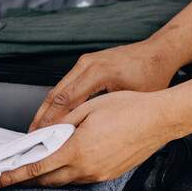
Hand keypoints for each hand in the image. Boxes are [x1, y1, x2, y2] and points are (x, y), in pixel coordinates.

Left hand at [0, 89, 181, 188]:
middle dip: (26, 180)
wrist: (160, 120)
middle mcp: (86, 168)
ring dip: (48, 176)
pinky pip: (81, 178)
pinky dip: (67, 173)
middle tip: (9, 177)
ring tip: (36, 168)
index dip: (14, 175)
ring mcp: (99, 174)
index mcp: (77, 150)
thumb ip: (62, 124)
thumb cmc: (129, 108)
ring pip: (64, 181)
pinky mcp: (109, 175)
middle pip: (47, 181)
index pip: (36, 168)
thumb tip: (44, 134)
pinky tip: (65, 162)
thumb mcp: (88, 109)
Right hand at [28, 39, 181, 129]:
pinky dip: (57, 101)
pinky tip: (53, 116)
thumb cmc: (152, 75)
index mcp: (98, 72)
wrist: (159, 52)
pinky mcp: (87, 63)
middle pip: (55, 93)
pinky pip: (67, 84)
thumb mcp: (132, 100)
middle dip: (42, 117)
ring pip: (58, 88)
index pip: (66, 100)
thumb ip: (108, 115)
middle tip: (32, 137)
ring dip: (47, 109)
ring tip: (39, 129)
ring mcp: (86, 62)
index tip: (44, 138)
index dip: (52, 121)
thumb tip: (88, 135)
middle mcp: (87, 64)